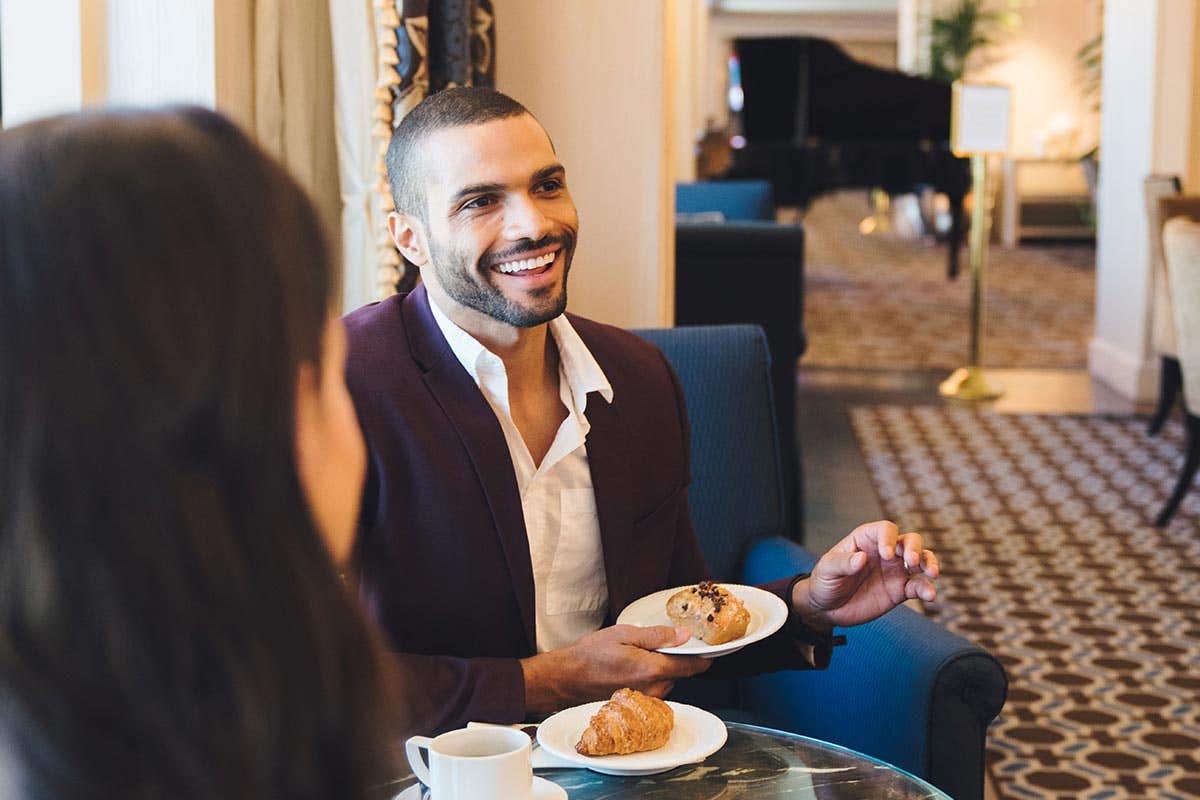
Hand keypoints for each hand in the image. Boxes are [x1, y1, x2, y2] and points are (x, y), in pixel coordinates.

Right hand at [520, 624, 710, 713]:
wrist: (567, 678)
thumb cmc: (591, 655)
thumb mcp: (625, 634)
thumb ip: (658, 636)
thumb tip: (684, 636)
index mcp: (653, 670)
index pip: (693, 667)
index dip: (704, 656)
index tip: (710, 648)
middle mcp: (653, 689)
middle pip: (679, 673)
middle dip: (674, 658)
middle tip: (658, 643)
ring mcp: (645, 699)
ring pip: (666, 680)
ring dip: (660, 668)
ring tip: (637, 654)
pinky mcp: (637, 703)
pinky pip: (654, 688)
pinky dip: (649, 677)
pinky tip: (630, 667)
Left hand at [791, 521, 938, 629]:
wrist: (827, 608)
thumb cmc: (825, 582)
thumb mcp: (827, 570)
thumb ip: (843, 563)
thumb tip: (862, 558)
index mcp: (866, 540)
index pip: (885, 529)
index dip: (889, 538)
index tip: (887, 554)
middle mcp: (885, 552)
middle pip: (909, 540)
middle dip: (915, 548)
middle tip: (910, 562)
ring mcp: (894, 571)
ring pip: (920, 560)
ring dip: (929, 562)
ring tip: (931, 573)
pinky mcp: (899, 591)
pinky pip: (918, 586)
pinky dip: (927, 589)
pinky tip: (930, 595)